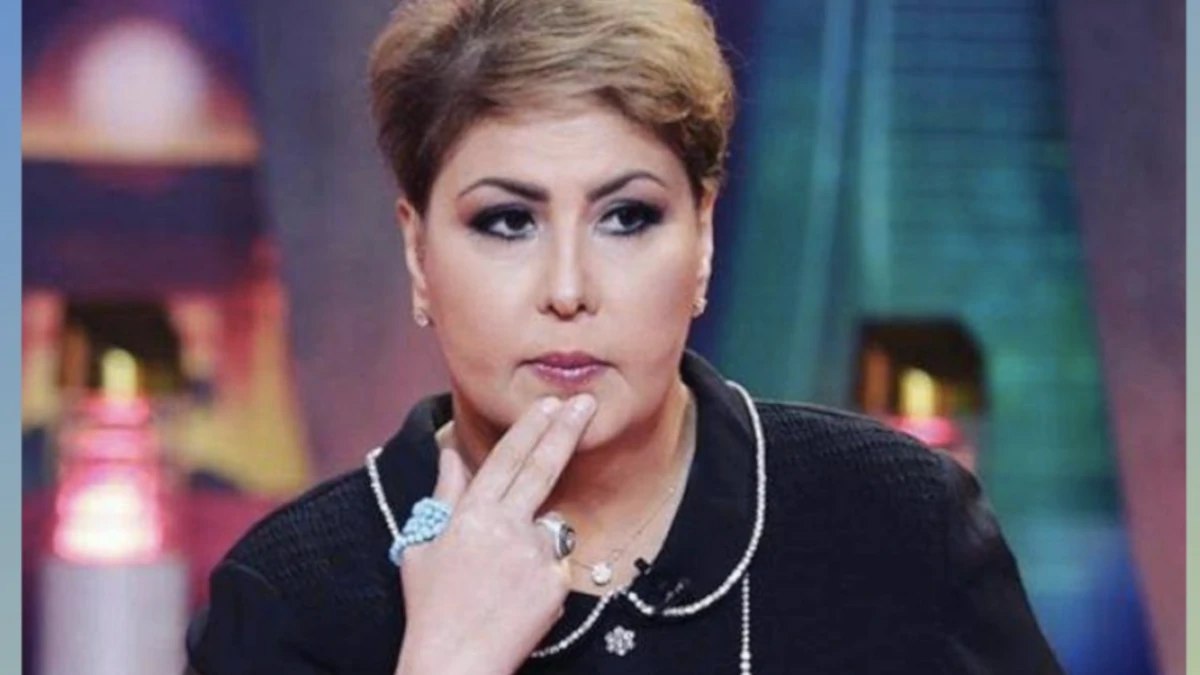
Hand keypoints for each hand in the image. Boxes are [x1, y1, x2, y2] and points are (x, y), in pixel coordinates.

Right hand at [394, 394, 596, 674]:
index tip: (549, 401)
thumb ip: (445, 496)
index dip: (530, 427)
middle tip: (586, 402)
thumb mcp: (424, 547)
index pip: (506, 458)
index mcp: (471, 515)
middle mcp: (507, 527)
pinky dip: (541, 574)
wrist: (456, 662)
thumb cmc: (431, 608)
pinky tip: (517, 599)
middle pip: (543, 468)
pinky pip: (556, 564)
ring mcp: (536, 554)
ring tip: (503, 580)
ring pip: (549, 527)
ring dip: (534, 540)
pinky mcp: (557, 582)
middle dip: (565, 430)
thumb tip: (451, 455)